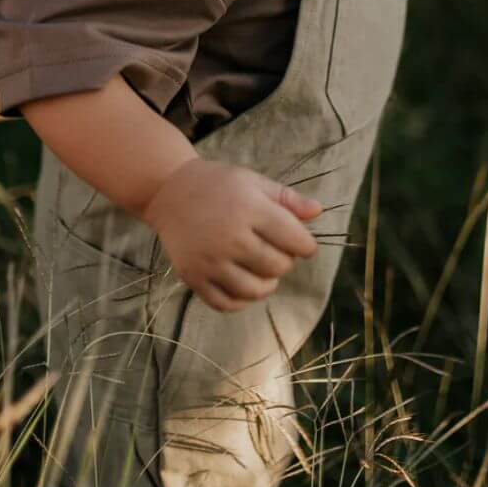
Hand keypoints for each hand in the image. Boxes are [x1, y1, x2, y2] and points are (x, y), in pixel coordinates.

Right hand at [142, 159, 321, 311]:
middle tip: (275, 249)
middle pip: (278, 267)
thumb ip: (288, 199)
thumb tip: (318, 212)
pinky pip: (226, 304)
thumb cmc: (218, 185)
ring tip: (262, 269)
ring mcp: (210, 261)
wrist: (169, 191)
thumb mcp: (254, 182)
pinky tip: (243, 282)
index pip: (296, 241)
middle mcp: (230, 238)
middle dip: (285, 261)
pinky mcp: (193, 277)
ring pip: (255, 290)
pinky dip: (241, 300)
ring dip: (267, 283)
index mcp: (250, 210)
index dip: (306, 245)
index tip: (300, 242)